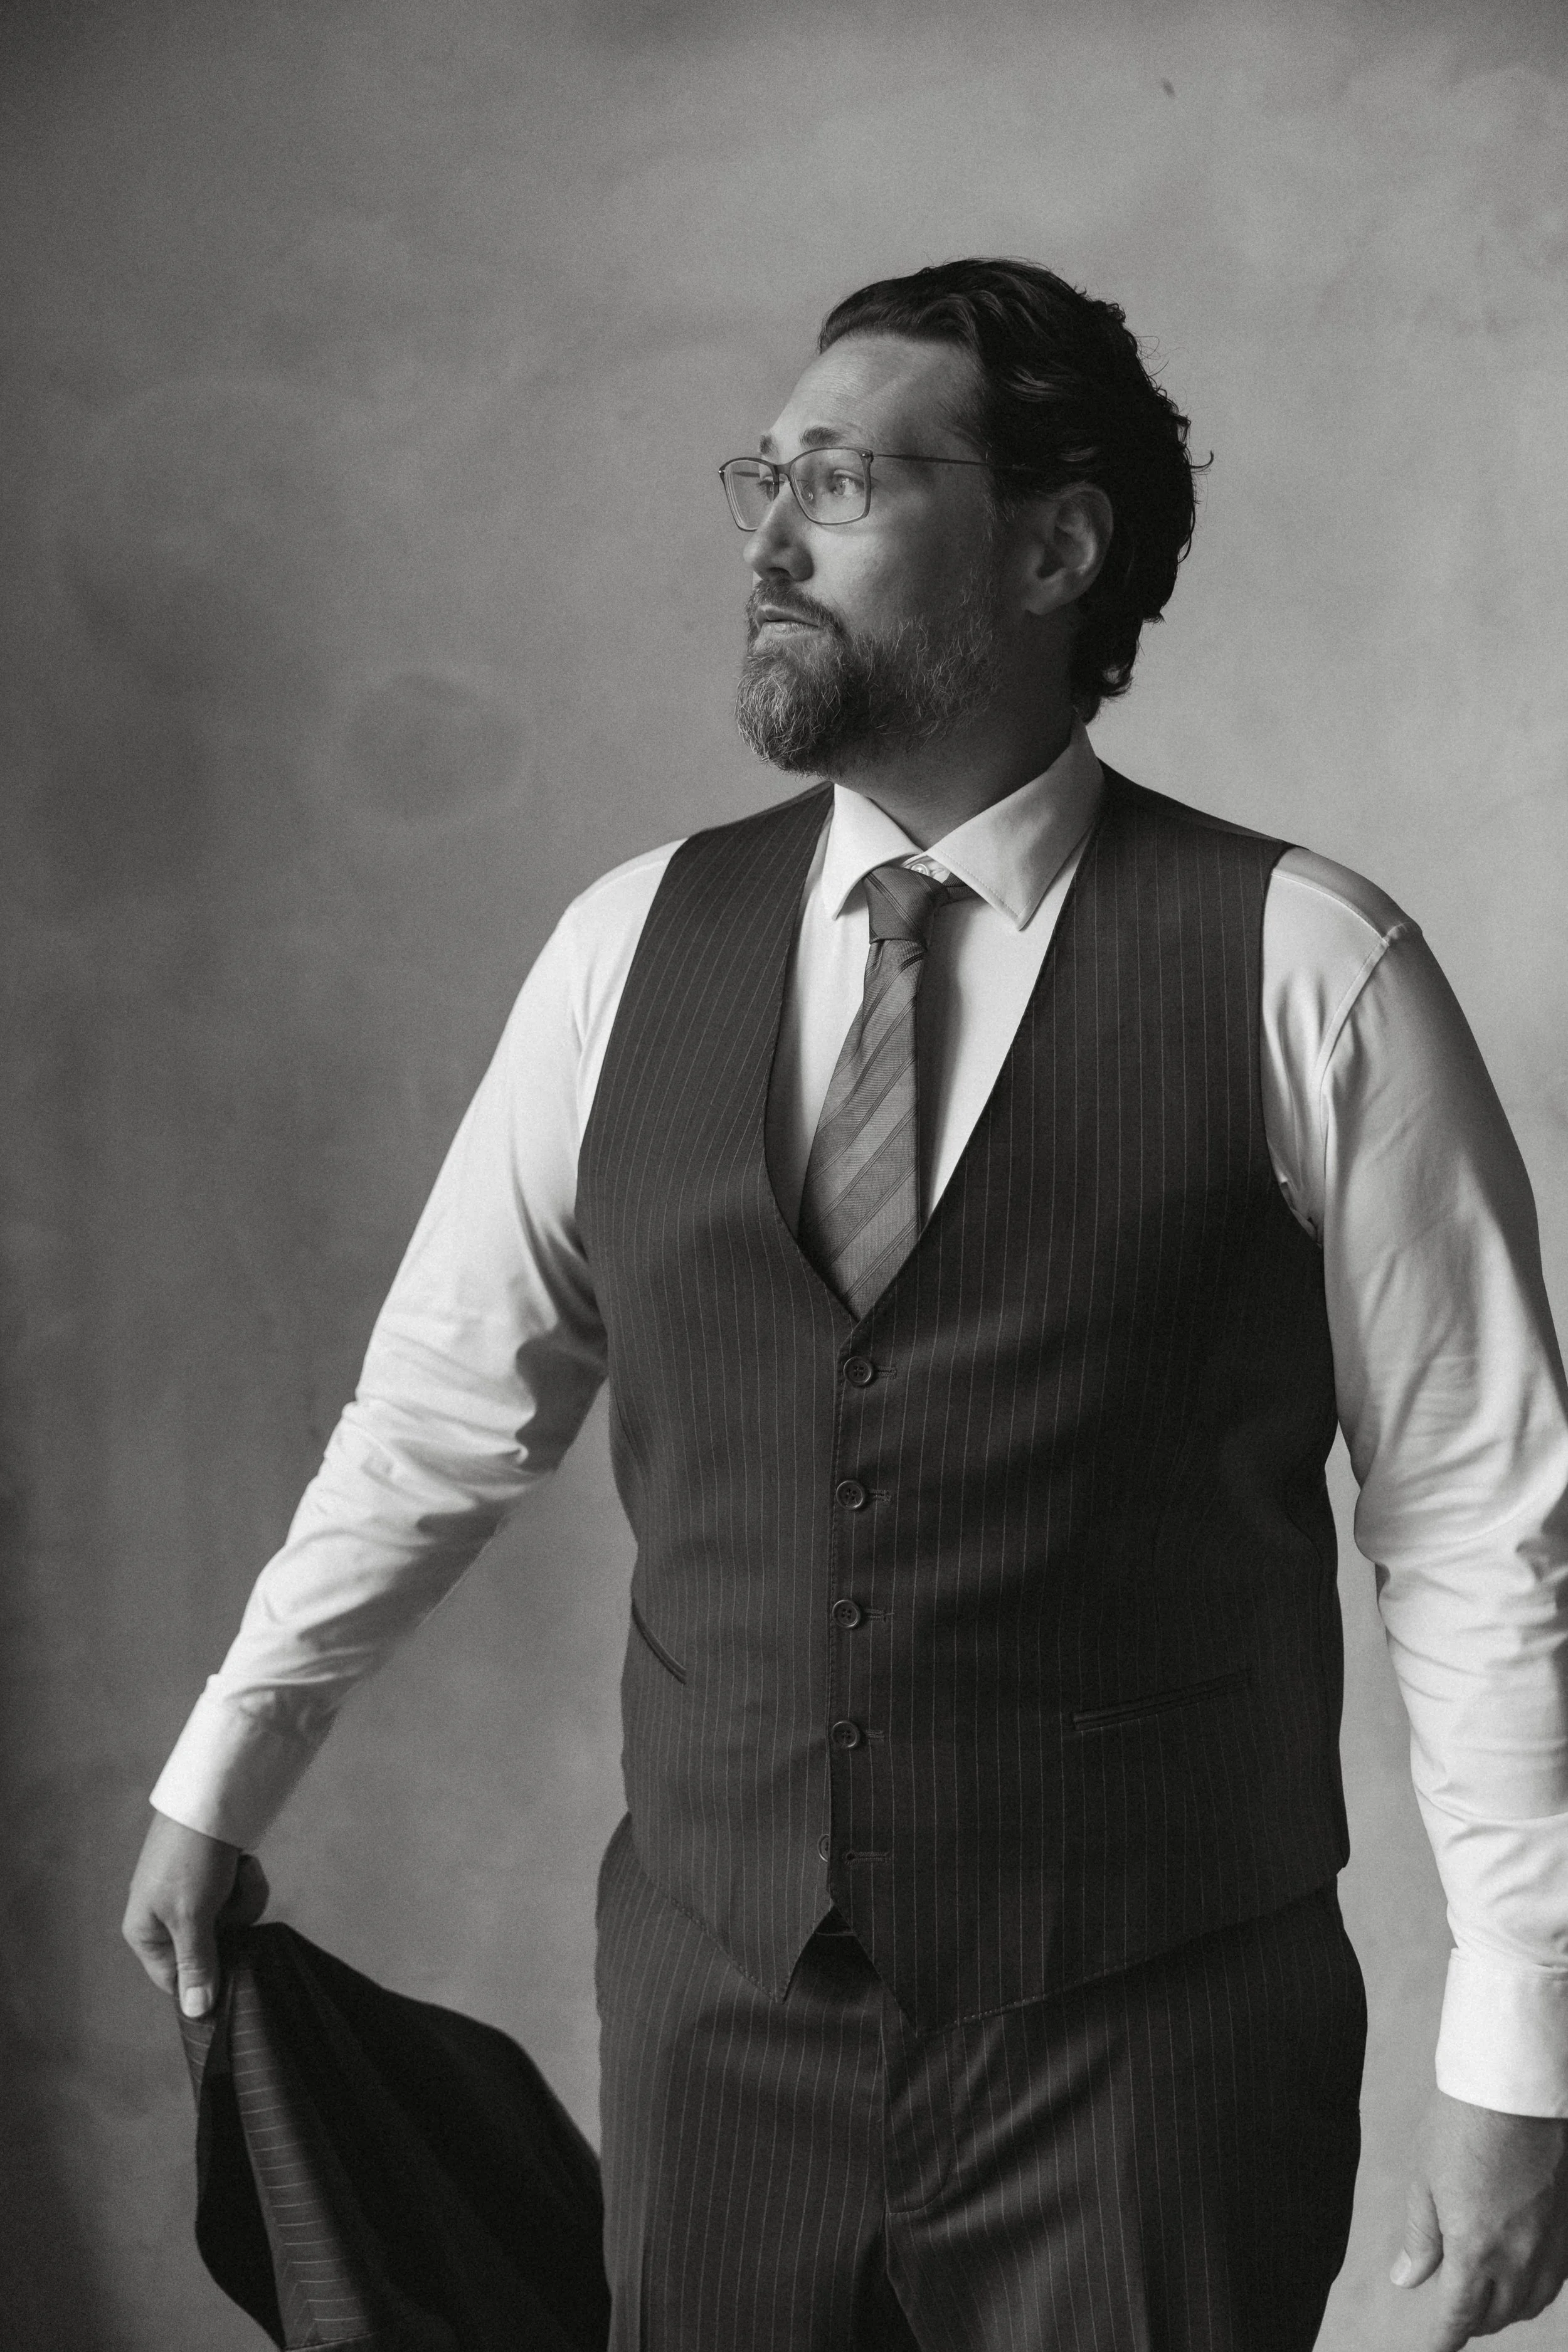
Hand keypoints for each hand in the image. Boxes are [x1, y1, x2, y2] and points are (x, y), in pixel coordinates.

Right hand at [122, 1810, 269, 2017]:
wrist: (212, 1798)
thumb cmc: (192, 1859)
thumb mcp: (192, 1916)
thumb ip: (196, 1964)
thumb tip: (196, 2012)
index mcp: (146, 1933)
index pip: (175, 1981)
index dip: (206, 1980)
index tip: (235, 1973)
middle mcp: (164, 1919)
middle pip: (211, 1952)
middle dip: (232, 1925)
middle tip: (232, 1900)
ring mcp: (191, 1898)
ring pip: (231, 1924)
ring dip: (244, 1900)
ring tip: (239, 1874)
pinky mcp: (214, 1880)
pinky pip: (238, 1899)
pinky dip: (247, 1883)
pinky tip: (244, 1864)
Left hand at [1393, 2089, 1567, 2344]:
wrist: (1515, 2089)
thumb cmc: (1463, 2127)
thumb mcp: (1425, 2182)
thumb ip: (1421, 2238)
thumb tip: (1407, 2278)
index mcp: (1476, 2251)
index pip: (1459, 2316)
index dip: (1442, 2339)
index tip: (1431, 2348)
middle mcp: (1519, 2259)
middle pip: (1496, 2315)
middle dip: (1471, 2321)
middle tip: (1452, 2313)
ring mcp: (1550, 2245)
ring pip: (1529, 2304)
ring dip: (1504, 2309)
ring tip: (1483, 2298)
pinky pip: (1553, 2281)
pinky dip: (1532, 2290)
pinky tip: (1518, 2275)